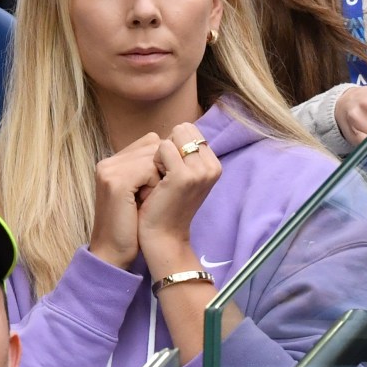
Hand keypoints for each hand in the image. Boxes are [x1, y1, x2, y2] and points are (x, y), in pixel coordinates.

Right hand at [89, 134, 162, 269]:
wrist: (113, 252)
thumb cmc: (131, 225)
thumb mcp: (140, 191)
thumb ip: (150, 169)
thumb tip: (177, 150)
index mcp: (113, 163)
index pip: (150, 141)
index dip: (162, 162)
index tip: (157, 188)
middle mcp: (108, 162)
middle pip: (153, 145)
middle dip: (162, 169)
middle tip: (151, 196)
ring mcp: (110, 170)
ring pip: (153, 155)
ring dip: (159, 178)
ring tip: (147, 199)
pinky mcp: (116, 181)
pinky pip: (150, 169)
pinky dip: (155, 185)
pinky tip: (146, 202)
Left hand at [137, 123, 220, 274]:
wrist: (162, 237)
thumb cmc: (165, 205)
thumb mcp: (183, 176)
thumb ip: (185, 153)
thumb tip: (177, 128)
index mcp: (214, 164)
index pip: (189, 130)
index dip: (172, 145)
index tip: (169, 172)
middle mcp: (213, 166)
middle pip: (182, 129)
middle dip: (167, 146)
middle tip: (163, 175)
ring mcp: (200, 171)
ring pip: (172, 136)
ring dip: (159, 154)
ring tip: (160, 180)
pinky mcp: (185, 176)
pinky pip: (162, 147)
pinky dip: (153, 161)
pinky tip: (155, 183)